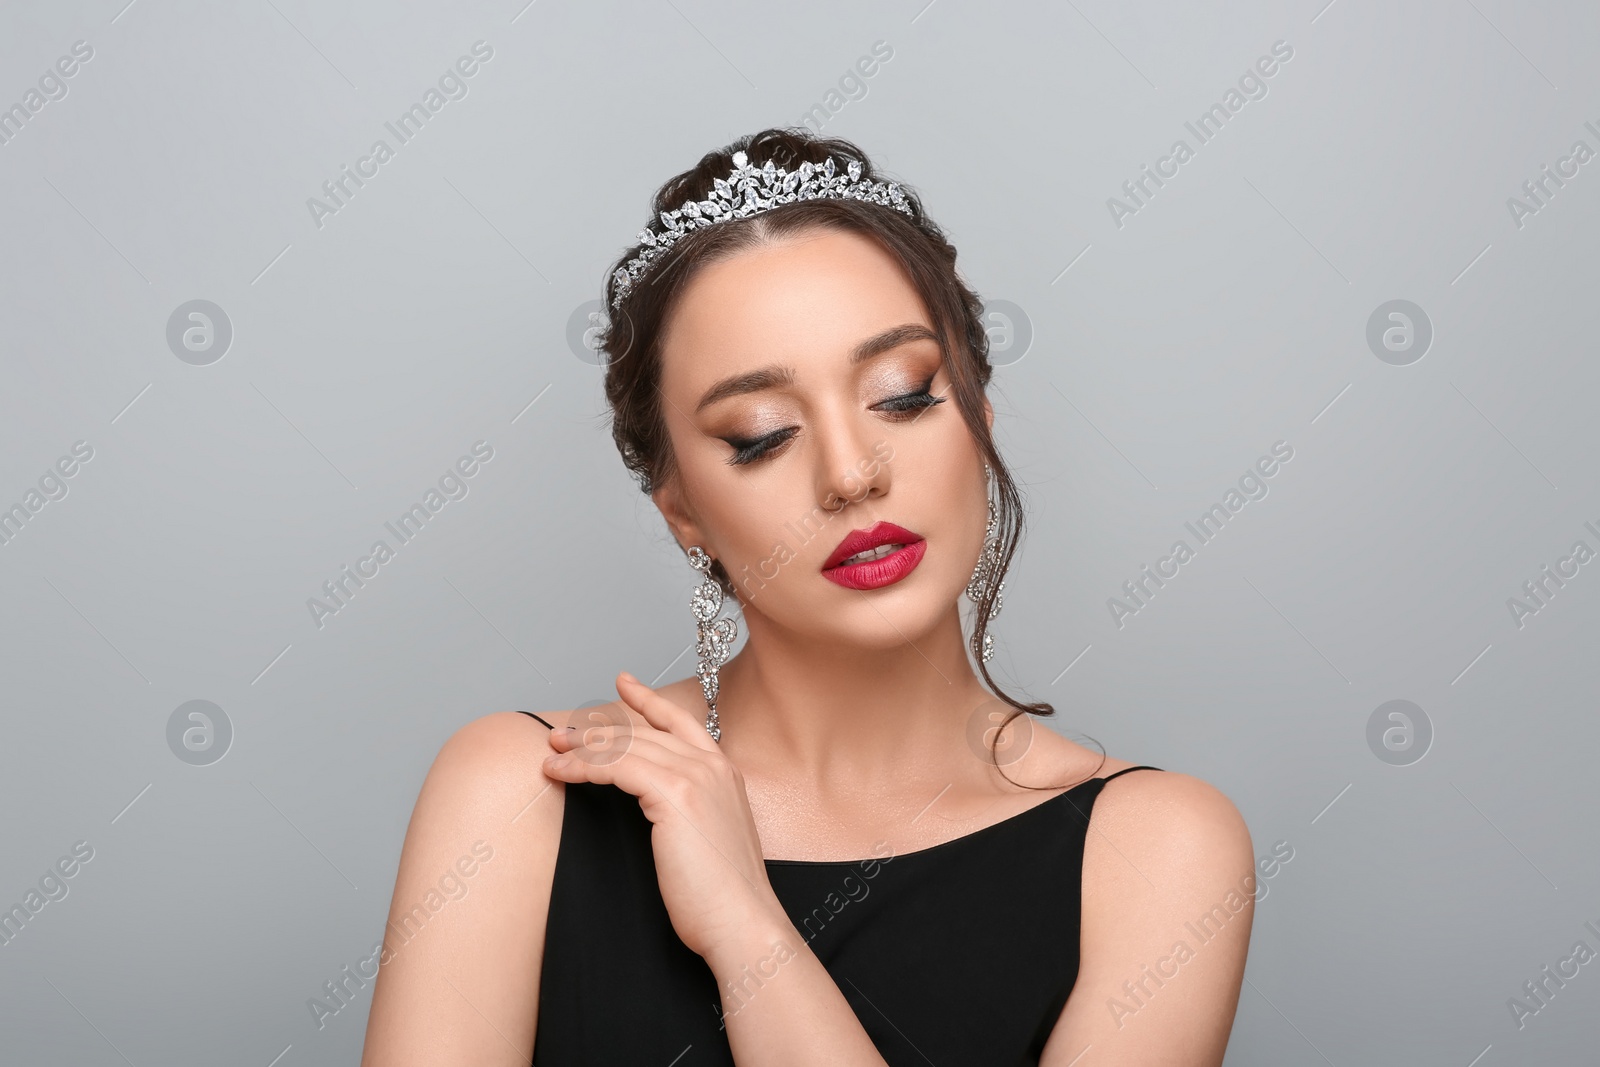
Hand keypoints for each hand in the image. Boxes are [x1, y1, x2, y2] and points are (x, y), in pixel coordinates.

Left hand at [542, 672, 785, 961]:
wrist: (743, 922)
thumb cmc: (723, 897)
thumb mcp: (709, 839)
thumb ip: (690, 812)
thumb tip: (656, 807)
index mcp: (724, 773)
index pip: (680, 722)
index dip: (649, 701)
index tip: (623, 684)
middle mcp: (713, 766)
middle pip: (645, 731)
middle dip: (598, 728)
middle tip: (563, 733)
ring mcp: (697, 776)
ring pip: (627, 745)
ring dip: (583, 746)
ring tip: (552, 752)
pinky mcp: (675, 794)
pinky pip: (617, 766)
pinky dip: (583, 766)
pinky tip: (561, 773)